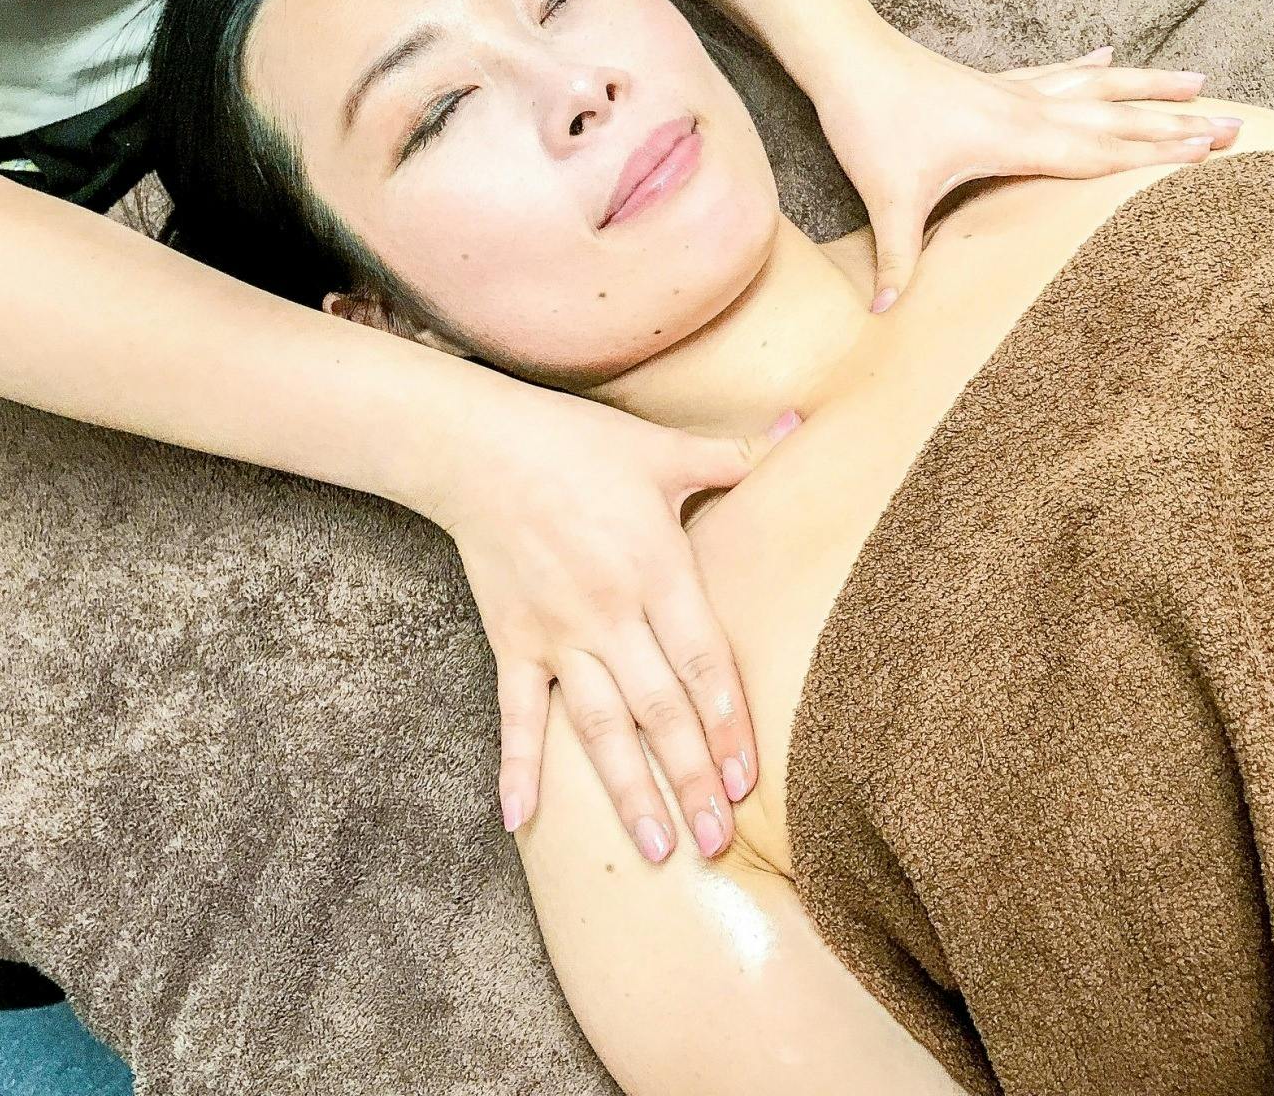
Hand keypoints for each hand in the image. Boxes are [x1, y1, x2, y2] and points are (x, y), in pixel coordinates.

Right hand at [428, 388, 798, 862]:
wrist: (475, 446)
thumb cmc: (577, 444)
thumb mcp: (661, 447)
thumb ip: (735, 452)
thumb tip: (799, 422)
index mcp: (655, 569)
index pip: (702, 662)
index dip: (727, 723)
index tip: (749, 780)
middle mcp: (608, 613)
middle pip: (658, 710)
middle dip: (691, 779)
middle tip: (718, 843)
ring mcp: (557, 634)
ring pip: (598, 727)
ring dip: (627, 791)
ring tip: (657, 850)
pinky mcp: (512, 641)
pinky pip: (516, 715)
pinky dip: (518, 767)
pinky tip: (522, 821)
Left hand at [805, 32, 1239, 307]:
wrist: (844, 56)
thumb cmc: (870, 123)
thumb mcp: (887, 197)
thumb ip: (898, 257)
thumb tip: (887, 315)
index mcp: (1017, 139)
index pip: (1101, 153)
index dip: (1156, 157)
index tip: (1210, 156)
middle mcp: (1028, 110)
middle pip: (1118, 118)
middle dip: (1178, 125)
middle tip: (1237, 126)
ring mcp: (1013, 90)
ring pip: (1099, 86)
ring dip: (1149, 87)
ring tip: (1201, 82)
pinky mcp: (993, 79)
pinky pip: (1056, 72)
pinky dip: (1088, 66)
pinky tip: (1110, 53)